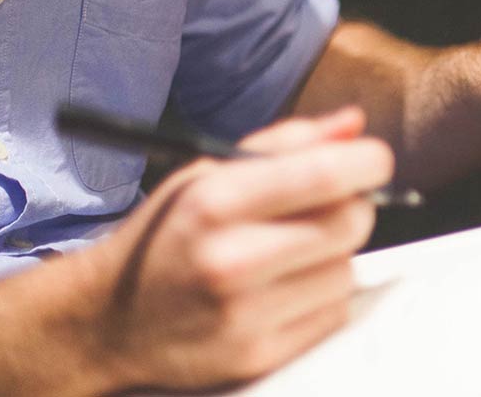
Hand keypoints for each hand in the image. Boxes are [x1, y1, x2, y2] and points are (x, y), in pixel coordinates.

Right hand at [79, 107, 392, 390]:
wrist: (109, 321)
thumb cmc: (170, 234)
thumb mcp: (208, 174)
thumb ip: (287, 144)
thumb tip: (354, 125)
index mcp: (217, 202)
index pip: (326, 174)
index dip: (367, 162)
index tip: (372, 161)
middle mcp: (231, 259)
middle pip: (351, 223)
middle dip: (353, 207)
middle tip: (327, 206)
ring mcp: (245, 315)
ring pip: (347, 270)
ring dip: (334, 256)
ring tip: (290, 254)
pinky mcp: (258, 356)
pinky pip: (333, 313)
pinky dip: (321, 297)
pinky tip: (283, 289)